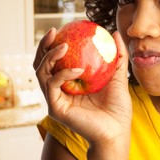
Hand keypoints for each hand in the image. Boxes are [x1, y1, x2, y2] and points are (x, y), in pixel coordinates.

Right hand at [33, 28, 131, 144]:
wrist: (117, 130)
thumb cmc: (117, 107)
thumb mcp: (118, 76)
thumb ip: (117, 56)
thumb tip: (116, 33)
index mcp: (70, 83)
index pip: (55, 60)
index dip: (54, 44)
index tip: (62, 29)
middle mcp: (59, 90)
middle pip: (41, 64)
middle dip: (44, 46)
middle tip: (54, 32)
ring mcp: (56, 99)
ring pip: (41, 73)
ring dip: (50, 56)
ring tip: (64, 46)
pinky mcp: (57, 108)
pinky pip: (53, 86)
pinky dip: (62, 74)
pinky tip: (77, 69)